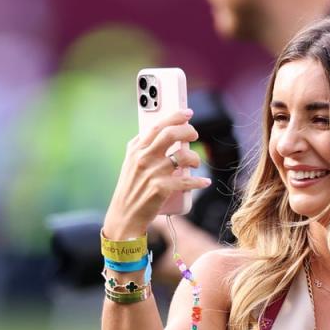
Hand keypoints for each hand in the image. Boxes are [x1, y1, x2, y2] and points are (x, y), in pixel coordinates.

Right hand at [103, 109, 211, 238]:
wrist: (125, 215)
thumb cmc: (132, 188)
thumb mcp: (131, 164)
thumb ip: (144, 148)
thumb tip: (164, 132)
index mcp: (136, 149)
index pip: (157, 126)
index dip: (175, 117)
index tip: (187, 113)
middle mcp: (143, 158)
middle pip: (170, 134)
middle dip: (188, 131)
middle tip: (194, 135)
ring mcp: (152, 173)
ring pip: (182, 157)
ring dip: (195, 159)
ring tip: (196, 163)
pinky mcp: (161, 188)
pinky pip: (187, 180)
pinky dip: (199, 181)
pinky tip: (204, 182)